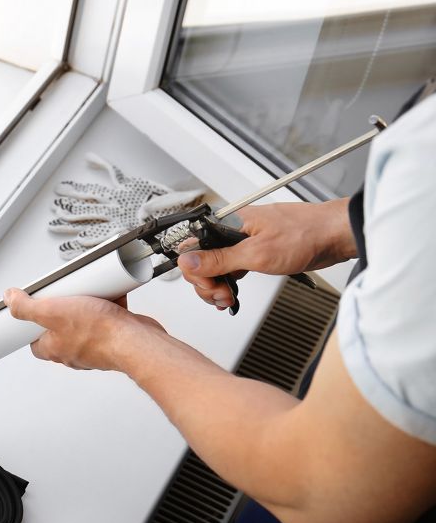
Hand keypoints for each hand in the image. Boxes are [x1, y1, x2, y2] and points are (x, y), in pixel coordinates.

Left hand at [3, 289, 165, 370]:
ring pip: (85, 320)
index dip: (31, 324)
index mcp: (54, 347)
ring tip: (88, 291)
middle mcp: (73, 349)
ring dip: (87, 304)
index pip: (34, 340)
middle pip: (60, 326)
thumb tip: (9, 300)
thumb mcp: (53, 311)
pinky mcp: (114, 336)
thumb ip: (27, 307)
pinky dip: (108, 304)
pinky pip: (106, 317)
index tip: (32, 308)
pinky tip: (109, 293)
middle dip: (64, 307)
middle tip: (65, 293)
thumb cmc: (99, 332)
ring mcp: (95, 344)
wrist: (136, 341)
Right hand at [177, 199, 355, 308]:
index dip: (196, 272)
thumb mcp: (257, 253)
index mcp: (227, 223)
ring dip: (217, 287)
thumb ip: (219, 259)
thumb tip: (187, 261)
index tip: (211, 286)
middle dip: (207, 283)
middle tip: (224, 296)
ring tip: (230, 298)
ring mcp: (241, 243)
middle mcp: (231, 232)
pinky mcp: (253, 253)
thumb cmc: (304, 234)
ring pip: (215, 268)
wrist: (334, 236)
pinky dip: (229, 284)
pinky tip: (233, 295)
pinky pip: (230, 270)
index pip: (192, 248)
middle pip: (201, 261)